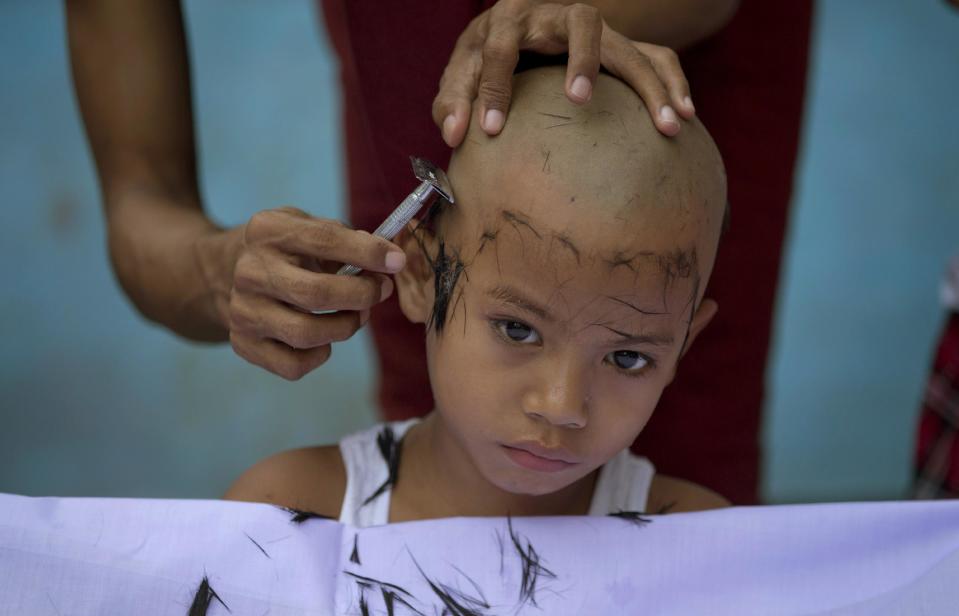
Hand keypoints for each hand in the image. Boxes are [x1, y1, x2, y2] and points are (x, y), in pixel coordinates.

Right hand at [209, 207, 405, 379]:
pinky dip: (320, 356)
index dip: (368, 253)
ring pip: (306, 334)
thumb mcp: (305, 226)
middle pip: (316, 294)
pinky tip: (325, 339)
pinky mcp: (243, 343)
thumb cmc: (284, 249)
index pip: (325, 240)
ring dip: (346, 327)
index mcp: (267, 231)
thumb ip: (345, 238)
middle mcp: (249, 271)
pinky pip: (293, 365)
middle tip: (380, 292)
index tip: (397, 262)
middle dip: (362, 296)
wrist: (223, 270)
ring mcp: (242, 310)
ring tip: (358, 316)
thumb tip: (387, 261)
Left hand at [433, 0, 695, 147]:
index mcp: (509, 19)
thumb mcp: (461, 72)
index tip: (490, 128)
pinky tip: (684, 116)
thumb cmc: (485, 55)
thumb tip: (456, 135)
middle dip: (582, 60)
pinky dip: (671, 82)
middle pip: (580, 23)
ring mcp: (592, 29)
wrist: (517, 27)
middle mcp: (555, 15)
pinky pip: (654, 56)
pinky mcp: (616, 44)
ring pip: (627, 44)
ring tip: (667, 124)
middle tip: (578, 99)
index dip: (492, 87)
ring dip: (649, 82)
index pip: (499, 46)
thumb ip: (452, 101)